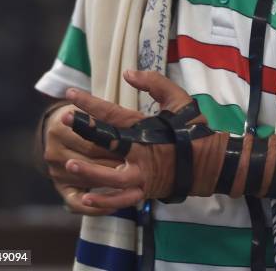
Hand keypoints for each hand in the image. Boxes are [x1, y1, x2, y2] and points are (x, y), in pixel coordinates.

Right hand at [43, 103, 133, 214]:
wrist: (62, 130)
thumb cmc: (86, 117)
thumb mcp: (91, 109)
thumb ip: (105, 111)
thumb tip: (130, 102)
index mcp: (60, 128)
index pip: (92, 141)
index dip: (115, 145)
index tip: (134, 148)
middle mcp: (53, 151)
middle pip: (90, 161)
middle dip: (116, 163)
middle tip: (138, 165)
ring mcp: (55, 172)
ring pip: (87, 181)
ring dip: (110, 183)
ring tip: (133, 181)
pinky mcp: (61, 188)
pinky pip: (77, 203)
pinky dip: (95, 207)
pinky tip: (113, 204)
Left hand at [62, 71, 201, 211]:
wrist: (212, 163)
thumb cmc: (195, 130)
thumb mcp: (179, 99)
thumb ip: (154, 83)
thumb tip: (128, 74)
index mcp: (146, 129)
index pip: (112, 113)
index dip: (90, 103)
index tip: (70, 94)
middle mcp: (141, 153)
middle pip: (107, 142)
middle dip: (84, 130)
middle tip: (63, 120)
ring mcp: (143, 175)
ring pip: (110, 177)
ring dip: (89, 171)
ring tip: (69, 164)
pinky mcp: (146, 191)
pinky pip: (121, 200)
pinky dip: (104, 201)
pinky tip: (86, 197)